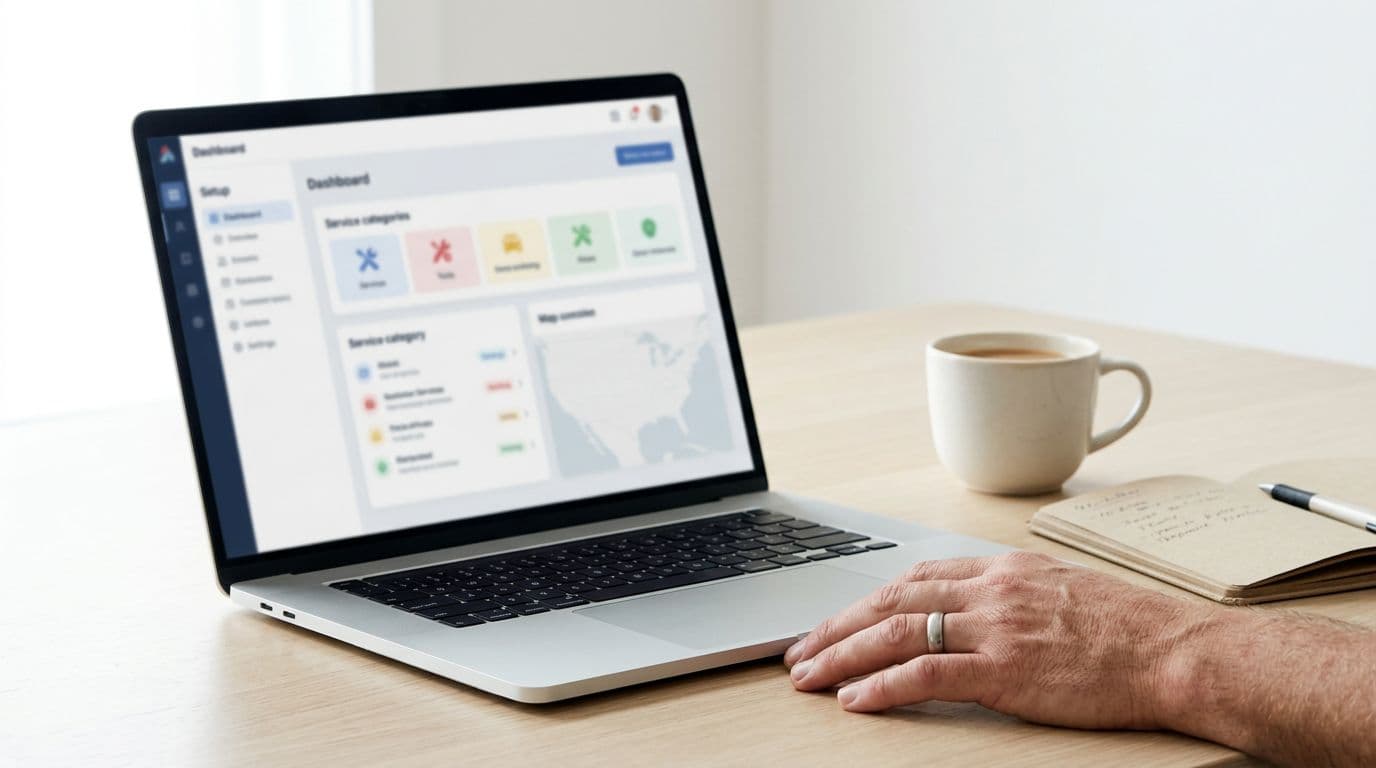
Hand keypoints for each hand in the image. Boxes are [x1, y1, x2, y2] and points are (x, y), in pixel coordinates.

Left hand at [783, 551, 1208, 727]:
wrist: (1177, 651)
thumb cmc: (1134, 629)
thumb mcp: (1065, 590)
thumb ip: (1016, 595)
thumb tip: (981, 608)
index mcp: (1004, 569)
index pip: (915, 577)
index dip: (867, 600)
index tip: (838, 620)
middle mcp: (991, 589)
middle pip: (891, 598)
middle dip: (837, 625)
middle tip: (800, 649)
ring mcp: (996, 627)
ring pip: (896, 631)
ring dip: (842, 653)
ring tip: (808, 674)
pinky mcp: (1005, 670)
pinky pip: (926, 674)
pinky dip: (882, 686)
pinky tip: (854, 699)